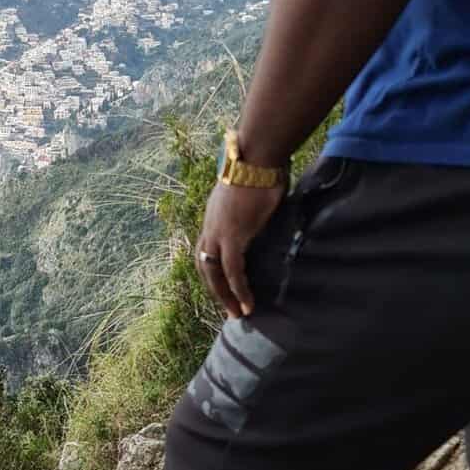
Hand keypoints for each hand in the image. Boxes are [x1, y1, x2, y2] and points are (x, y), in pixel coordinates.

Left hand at [195, 179, 284, 319]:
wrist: (256, 156)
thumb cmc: (259, 168)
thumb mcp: (250, 193)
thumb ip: (251, 208)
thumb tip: (265, 211)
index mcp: (212, 217)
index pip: (206, 250)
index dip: (213, 271)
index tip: (223, 286)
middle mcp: (209, 227)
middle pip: (204, 266)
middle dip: (216, 290)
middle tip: (229, 309)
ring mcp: (218, 232)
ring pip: (214, 272)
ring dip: (225, 295)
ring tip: (238, 313)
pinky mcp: (232, 236)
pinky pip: (232, 270)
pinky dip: (238, 289)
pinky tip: (247, 303)